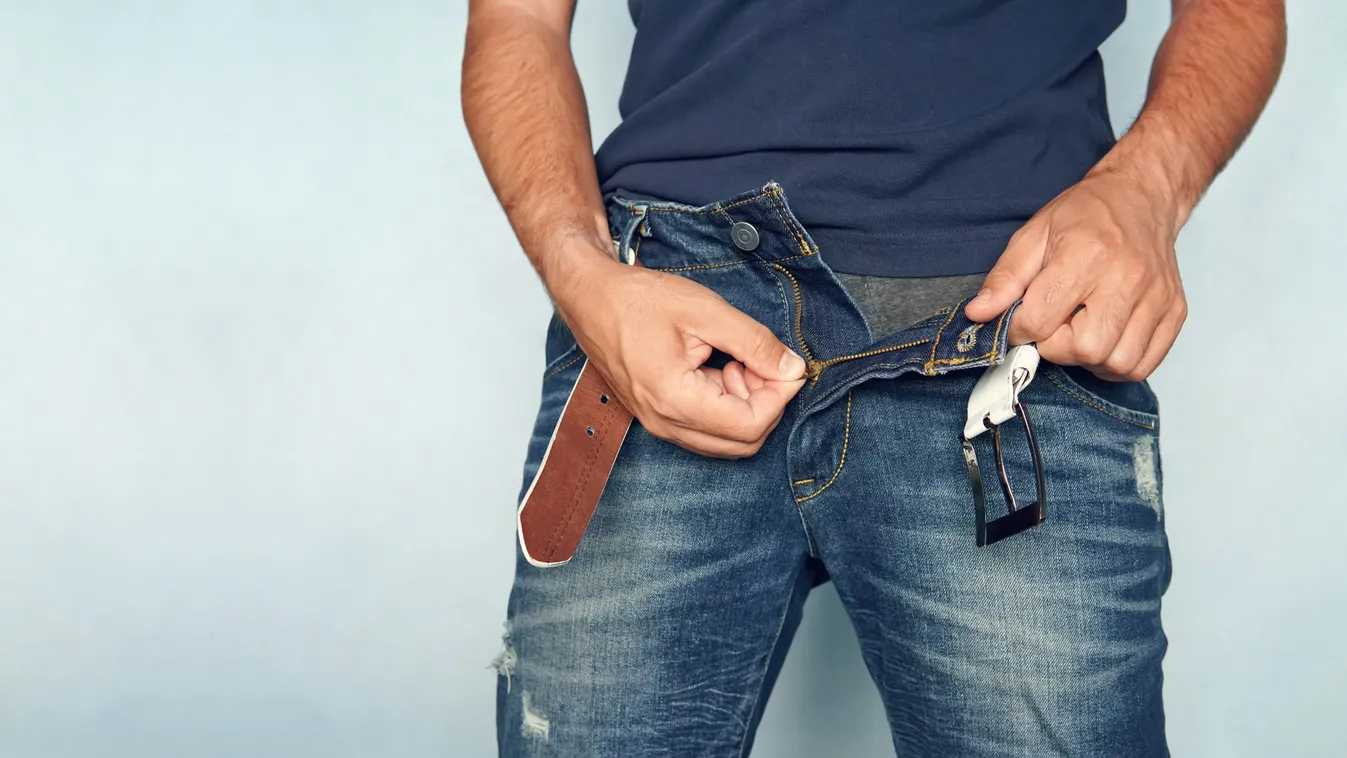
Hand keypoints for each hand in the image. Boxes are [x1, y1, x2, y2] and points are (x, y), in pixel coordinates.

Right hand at [549, 250, 806, 457]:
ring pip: (725, 439)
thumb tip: (792, 368)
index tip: (786, 364)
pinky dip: (724, 405)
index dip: (779, 396)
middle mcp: (665, 423)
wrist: (589, 296)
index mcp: (675, 400)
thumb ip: (755, 342)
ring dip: (745, 404)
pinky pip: (705, 428)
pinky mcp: (657, 416)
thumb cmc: (637, 299)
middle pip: (742, 442)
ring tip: (737, 359)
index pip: (750, 425)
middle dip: (764, 403)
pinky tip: (719, 367)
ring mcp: (658, 423)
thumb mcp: (706, 311)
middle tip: (761, 361)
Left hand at [964, 167, 1188, 380]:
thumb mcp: (1034, 234)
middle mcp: (1128, 277)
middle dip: (1057, 347)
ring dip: (1088, 358)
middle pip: (1085, 348)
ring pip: (1116, 362)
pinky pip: (1143, 364)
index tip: (1021, 321)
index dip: (1020, 329)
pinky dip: (1117, 363)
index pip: (1041, 319)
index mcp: (1087, 254)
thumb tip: (978, 315)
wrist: (1141, 197)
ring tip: (1079, 331)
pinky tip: (1104, 339)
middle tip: (1054, 325)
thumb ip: (1005, 278)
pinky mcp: (1175, 312)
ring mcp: (1157, 297)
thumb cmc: (1085, 215)